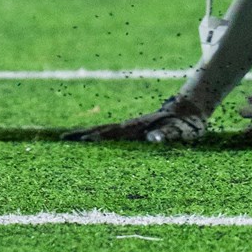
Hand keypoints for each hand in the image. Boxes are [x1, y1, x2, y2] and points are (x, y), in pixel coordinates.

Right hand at [63, 95, 208, 144]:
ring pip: (104, 131)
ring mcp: (130, 128)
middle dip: (82, 135)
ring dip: (86, 135)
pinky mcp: (132, 131)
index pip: (112, 133)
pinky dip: (96, 137)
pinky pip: (110, 134)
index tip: (80, 142)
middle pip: (102, 130)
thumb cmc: (186, 124)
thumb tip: (152, 140)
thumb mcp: (180, 131)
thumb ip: (167, 135)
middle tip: (61, 140)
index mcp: (138, 128)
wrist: (190, 108)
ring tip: (67, 140)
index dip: (96, 137)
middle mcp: (130, 127)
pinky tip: (89, 143)